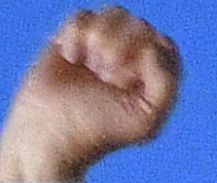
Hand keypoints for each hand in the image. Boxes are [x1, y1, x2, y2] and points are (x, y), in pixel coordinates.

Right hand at [0, 6, 181, 182]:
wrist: (50, 135)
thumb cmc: (98, 132)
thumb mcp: (146, 120)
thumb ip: (167, 83)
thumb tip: (151, 47)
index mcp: (151, 79)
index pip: (164, 46)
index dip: (146, 56)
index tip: (125, 82)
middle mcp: (130, 61)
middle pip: (140, 25)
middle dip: (122, 46)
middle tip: (105, 76)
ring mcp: (102, 48)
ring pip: (116, 13)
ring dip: (102, 36)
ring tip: (90, 65)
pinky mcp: (73, 40)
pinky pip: (83, 15)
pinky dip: (76, 34)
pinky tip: (71, 58)